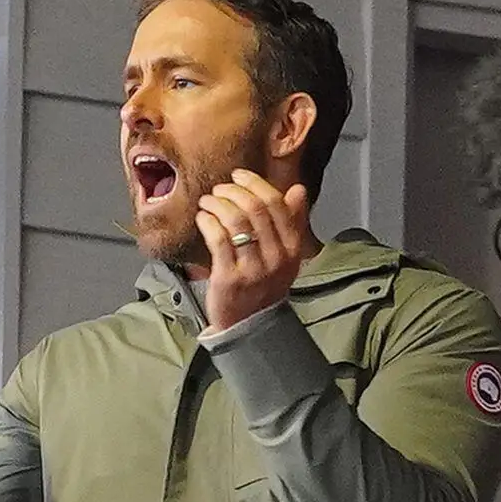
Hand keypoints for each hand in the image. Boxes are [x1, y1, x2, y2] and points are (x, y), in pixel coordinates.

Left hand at [197, 170, 310, 331]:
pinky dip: (207, 222)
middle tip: (219, 190)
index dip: (255, 183)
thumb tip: (298, 189)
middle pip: (254, 209)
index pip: (276, 204)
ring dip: (217, 204)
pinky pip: (218, 239)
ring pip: (235, 221)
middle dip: (233, 191)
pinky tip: (202, 218)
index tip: (239, 175)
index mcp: (292, 248)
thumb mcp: (285, 255)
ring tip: (208, 202)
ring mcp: (253, 269)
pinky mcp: (229, 278)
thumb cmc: (264, 285)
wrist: (249, 326)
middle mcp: (276, 257)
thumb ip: (292, 222)